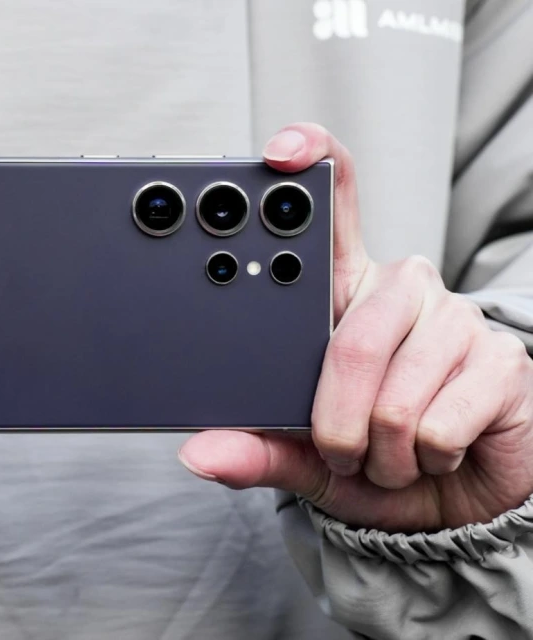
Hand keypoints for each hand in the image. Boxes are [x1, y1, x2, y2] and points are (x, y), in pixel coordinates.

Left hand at [178, 123, 532, 532]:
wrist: (455, 499)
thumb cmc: (375, 459)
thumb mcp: (304, 456)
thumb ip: (257, 449)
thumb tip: (202, 454)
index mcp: (346, 292)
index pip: (335, 204)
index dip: (312, 163)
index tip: (280, 151)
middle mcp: (402, 289)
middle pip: (351, 342)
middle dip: (334, 421)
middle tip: (341, 447)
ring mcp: (455, 319)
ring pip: (390, 398)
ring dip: (379, 451)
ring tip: (389, 453)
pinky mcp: (502, 359)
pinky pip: (435, 424)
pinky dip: (422, 460)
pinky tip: (434, 453)